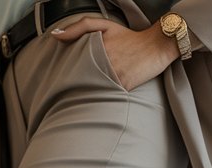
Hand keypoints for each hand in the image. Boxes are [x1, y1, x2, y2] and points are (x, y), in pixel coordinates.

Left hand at [50, 19, 179, 91]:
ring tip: (80, 96)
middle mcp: (103, 58)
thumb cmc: (129, 37)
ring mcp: (113, 72)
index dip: (65, 71)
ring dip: (85, 92)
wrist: (156, 46)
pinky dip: (100, 96)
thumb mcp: (105, 25)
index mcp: (95, 45)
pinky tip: (96, 98)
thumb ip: (79, 27)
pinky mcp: (122, 84)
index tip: (62, 77)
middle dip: (73, 83)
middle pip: (79, 76)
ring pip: (91, 87)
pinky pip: (106, 93)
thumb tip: (55, 35)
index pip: (72, 61)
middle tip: (68, 90)